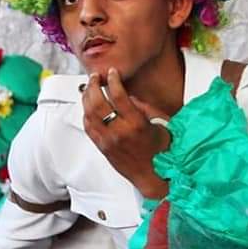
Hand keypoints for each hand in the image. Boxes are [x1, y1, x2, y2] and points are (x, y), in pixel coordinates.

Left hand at [82, 68, 170, 198]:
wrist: (154, 175)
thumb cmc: (162, 150)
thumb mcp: (160, 123)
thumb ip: (143, 107)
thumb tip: (127, 95)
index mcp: (137, 124)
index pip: (119, 95)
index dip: (113, 80)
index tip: (112, 72)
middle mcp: (120, 132)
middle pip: (98, 103)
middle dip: (94, 85)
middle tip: (96, 77)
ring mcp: (109, 141)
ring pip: (89, 114)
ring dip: (87, 98)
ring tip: (89, 88)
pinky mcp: (103, 148)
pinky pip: (88, 128)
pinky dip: (86, 114)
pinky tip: (88, 108)